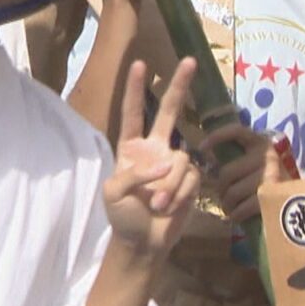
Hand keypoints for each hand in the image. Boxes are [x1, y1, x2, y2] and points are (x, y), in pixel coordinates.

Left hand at [102, 58, 199, 256]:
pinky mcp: (190, 180)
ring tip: (158, 205)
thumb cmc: (122, 218)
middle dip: (179, 86)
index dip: (135, 89)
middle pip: (168, 111)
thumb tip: (164, 164)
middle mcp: (155, 150)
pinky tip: (170, 207)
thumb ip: (134, 173)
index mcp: (131, 148)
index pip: (133, 112)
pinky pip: (191, 177)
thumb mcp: (113, 194)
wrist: (143, 244)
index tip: (139, 63)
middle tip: (191, 61)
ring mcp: (173, 164)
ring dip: (170, 184)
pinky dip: (180, 193)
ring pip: (181, 158)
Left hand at [199, 122, 281, 223]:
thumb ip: (241, 157)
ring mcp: (269, 177)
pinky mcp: (270, 198)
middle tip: (225, 195)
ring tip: (231, 206)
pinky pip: (241, 208)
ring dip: (227, 204)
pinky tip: (238, 215)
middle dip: (221, 188)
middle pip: (227, 173)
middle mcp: (266, 157)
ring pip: (232, 193)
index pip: (236, 131)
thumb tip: (209, 157)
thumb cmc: (273, 181)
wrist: (301, 202)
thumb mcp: (259, 162)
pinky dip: (236, 214)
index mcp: (261, 143)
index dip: (217, 136)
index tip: (202, 148)